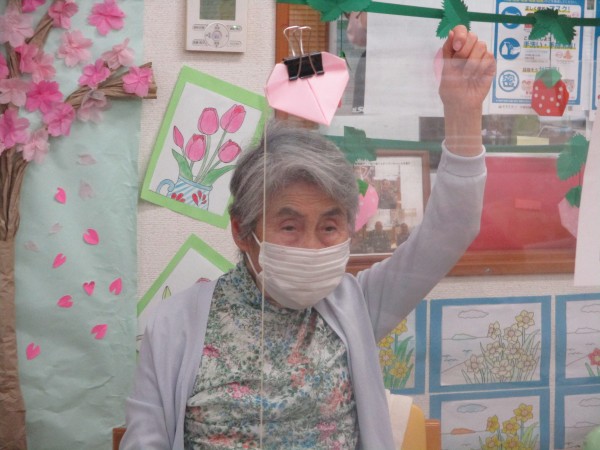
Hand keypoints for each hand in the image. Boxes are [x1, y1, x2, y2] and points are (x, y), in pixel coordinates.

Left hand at [439, 26, 495, 155]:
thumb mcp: (445, 69)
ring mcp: (481, 56)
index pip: (461, 30)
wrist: (461, 104)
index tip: (456, 47)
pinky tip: (475, 77)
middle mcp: (469, 49)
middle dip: (464, 51)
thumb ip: (448, 51)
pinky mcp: (490, 65)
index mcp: (456, 48)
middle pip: (472, 36)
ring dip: (471, 62)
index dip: (460, 34)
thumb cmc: (451, 89)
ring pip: (481, 46)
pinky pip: (489, 57)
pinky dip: (480, 68)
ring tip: (466, 76)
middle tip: (459, 66)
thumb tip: (451, 32)